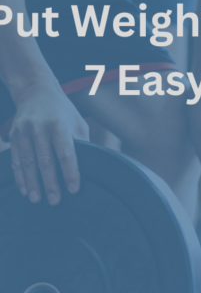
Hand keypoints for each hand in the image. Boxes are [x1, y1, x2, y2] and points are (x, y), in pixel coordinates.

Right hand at [9, 83, 88, 204]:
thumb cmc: (63, 112)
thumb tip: (93, 168)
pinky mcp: (14, 135)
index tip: (74, 189)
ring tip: (37, 200)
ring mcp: (24, 130)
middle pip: (45, 160)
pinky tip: (25, 190)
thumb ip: (83, 144)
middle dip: (50, 182)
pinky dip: (20, 176)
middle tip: (55, 201)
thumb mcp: (78, 123)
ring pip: (28, 161)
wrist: (36, 91)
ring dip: (32, 183)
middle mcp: (39, 126)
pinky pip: (16, 159)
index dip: (70, 172)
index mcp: (59, 124)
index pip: (65, 152)